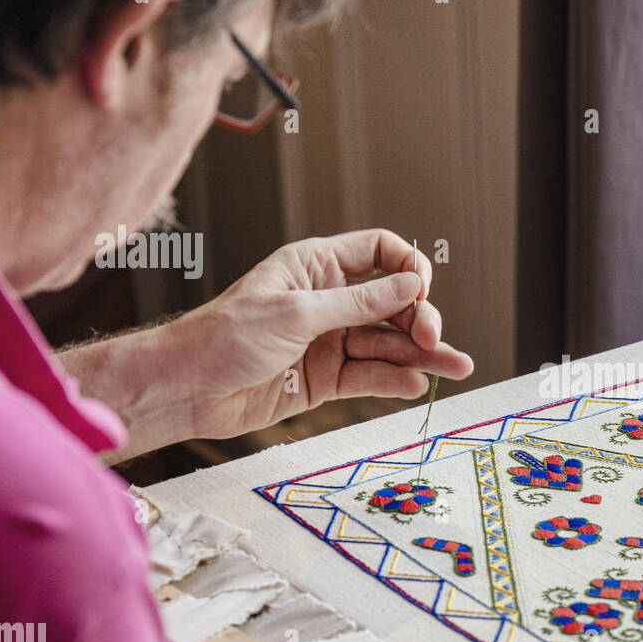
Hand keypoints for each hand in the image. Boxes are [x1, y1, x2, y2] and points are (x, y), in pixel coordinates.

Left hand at [171, 228, 472, 440]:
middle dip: (420, 320)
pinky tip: (414, 386)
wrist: (187, 389)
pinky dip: (393, 381)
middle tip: (435, 341)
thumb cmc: (224, 337)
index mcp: (316, 267)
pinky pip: (369, 376)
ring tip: (455, 368)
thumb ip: (359, 302)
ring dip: (422, 356)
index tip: (423, 290)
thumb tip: (410, 284)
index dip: (407, 266)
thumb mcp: (297, 313)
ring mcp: (329, 341)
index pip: (378, 252)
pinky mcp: (325, 378)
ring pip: (387, 345)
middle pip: (392, 304)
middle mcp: (328, 301)